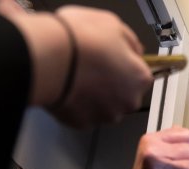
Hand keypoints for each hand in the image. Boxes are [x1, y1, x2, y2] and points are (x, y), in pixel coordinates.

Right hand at [5, 5, 152, 127]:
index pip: (139, 74)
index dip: (124, 64)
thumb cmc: (80, 40)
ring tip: (76, 76)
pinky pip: (83, 114)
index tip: (112, 58)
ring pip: (104, 106)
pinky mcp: (83, 124)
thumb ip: (129, 41)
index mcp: (139, 77)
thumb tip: (134, 49)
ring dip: (94, 95)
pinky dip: (76, 104)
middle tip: (92, 67)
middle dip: (110, 84)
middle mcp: (128, 102)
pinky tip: (67, 88)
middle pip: (123, 94)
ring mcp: (105, 115)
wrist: (48, 58)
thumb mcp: (112, 24)